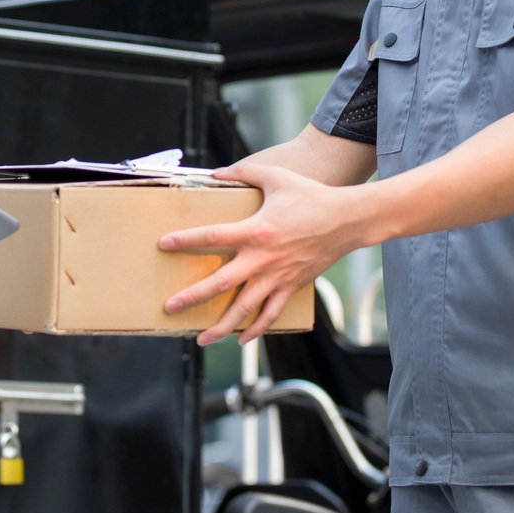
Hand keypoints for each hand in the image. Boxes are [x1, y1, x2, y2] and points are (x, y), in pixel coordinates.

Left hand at [158, 161, 375, 345]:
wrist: (348, 220)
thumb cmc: (312, 196)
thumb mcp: (277, 177)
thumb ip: (244, 173)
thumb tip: (216, 172)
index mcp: (256, 230)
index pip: (212, 236)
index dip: (186, 240)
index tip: (164, 244)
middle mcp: (263, 258)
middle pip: (221, 283)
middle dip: (193, 297)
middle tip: (170, 307)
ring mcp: (278, 277)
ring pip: (244, 308)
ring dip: (221, 326)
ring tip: (201, 339)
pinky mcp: (292, 286)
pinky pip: (271, 313)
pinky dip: (256, 329)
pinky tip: (241, 339)